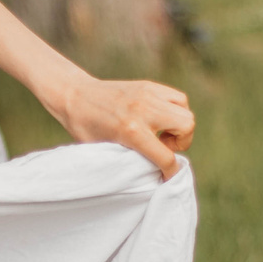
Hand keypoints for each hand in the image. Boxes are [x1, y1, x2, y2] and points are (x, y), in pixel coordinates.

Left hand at [53, 74, 195, 178]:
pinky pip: (178, 98)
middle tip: (161, 146)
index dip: (171, 171)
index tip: (168, 175)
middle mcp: (144, 109)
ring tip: (160, 132)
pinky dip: (176, 110)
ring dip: (180, 125)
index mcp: (131, 130)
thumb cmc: (85, 128)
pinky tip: (159, 118)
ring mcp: (148, 94)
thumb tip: (154, 172)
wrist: (75, 96)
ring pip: (185, 110)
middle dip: (181, 142)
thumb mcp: (106, 151)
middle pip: (187, 126)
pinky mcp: (149, 85)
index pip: (166, 156)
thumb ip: (132, 159)